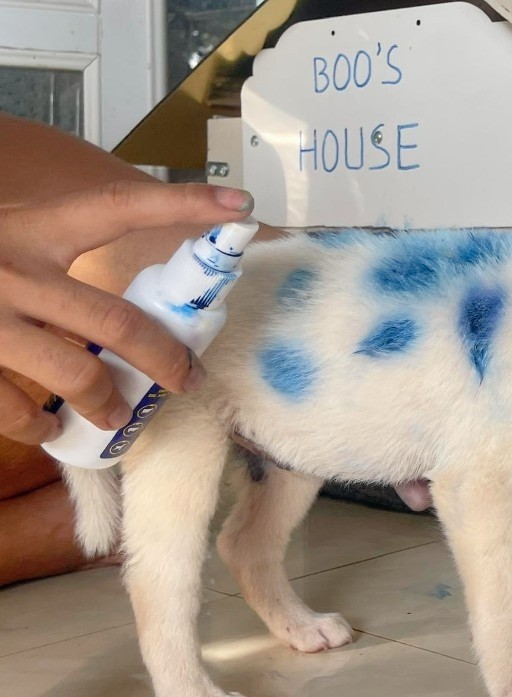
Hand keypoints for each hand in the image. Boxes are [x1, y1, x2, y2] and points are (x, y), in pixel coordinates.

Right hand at [0, 181, 253, 443]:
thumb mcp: (8, 234)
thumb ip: (55, 250)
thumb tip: (128, 294)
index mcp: (32, 228)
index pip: (119, 205)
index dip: (181, 203)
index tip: (240, 204)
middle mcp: (14, 268)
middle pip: (116, 322)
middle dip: (165, 359)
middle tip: (188, 379)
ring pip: (74, 375)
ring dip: (107, 403)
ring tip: (117, 415)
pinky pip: (12, 407)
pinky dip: (38, 427)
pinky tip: (47, 430)